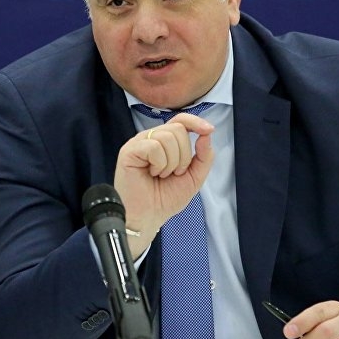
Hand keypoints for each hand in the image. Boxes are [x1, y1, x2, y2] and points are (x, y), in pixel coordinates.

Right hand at [113, 113, 214, 254]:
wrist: (148, 218)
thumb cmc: (165, 199)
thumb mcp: (194, 177)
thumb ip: (203, 157)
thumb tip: (207, 134)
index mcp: (165, 142)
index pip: (181, 120)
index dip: (195, 121)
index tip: (209, 130)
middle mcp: (152, 138)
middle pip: (178, 129)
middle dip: (184, 156)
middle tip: (173, 173)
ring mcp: (139, 143)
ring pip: (167, 137)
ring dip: (171, 162)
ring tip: (161, 175)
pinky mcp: (130, 150)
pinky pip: (154, 146)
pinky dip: (159, 164)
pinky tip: (152, 173)